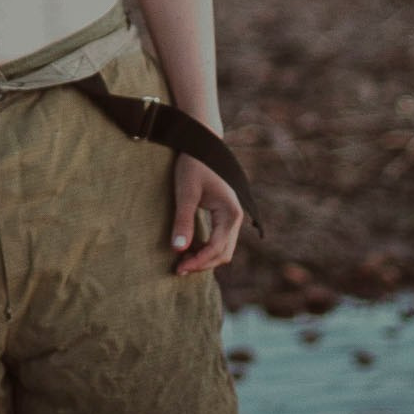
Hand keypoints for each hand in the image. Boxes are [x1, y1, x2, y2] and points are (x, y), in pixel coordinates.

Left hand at [172, 157, 243, 275]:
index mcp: (230, 213)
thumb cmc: (194, 165)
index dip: (198, 262)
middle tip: (178, 269)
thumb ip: (183, 220)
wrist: (202, 144)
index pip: (216, 248)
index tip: (179, 269)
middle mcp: (236, 218)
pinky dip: (205, 249)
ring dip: (204, 258)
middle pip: (223, 254)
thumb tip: (178, 249)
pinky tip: (187, 248)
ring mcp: (232, 218)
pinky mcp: (224, 216)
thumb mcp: (185, 192)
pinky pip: (218, 240)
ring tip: (181, 260)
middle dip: (202, 264)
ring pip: (222, 249)